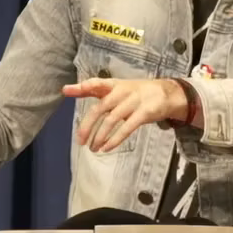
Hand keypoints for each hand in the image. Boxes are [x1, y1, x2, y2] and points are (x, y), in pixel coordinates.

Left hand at [63, 78, 187, 152]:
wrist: (167, 93)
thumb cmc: (135, 93)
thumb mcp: (115, 88)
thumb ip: (92, 90)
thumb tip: (66, 90)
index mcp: (114, 85)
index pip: (97, 84)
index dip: (83, 87)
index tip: (66, 90)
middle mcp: (122, 91)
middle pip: (101, 108)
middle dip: (88, 125)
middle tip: (80, 140)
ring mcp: (134, 101)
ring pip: (112, 120)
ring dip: (100, 136)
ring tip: (93, 148)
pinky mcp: (145, 112)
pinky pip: (127, 128)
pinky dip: (115, 139)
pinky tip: (107, 148)